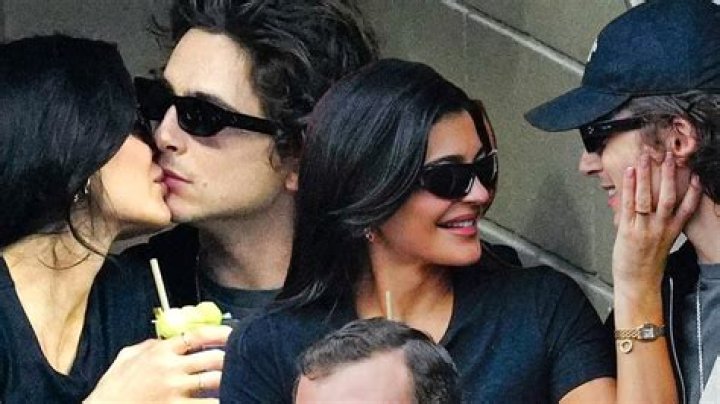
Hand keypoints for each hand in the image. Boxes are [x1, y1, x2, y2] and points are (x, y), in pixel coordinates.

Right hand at [84, 325, 230, 402]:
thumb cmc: (112, 388)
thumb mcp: (126, 357)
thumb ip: (147, 346)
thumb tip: (164, 341)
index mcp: (160, 352)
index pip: (196, 336)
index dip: (218, 333)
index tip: (231, 334)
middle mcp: (170, 368)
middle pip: (212, 358)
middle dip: (228, 358)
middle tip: (238, 359)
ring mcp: (174, 390)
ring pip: (213, 381)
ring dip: (226, 380)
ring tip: (235, 379)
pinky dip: (217, 401)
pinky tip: (225, 398)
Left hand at [612, 152, 701, 291]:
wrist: (637, 282)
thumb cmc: (646, 263)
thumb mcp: (661, 242)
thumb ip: (662, 225)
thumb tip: (657, 208)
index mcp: (673, 231)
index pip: (687, 208)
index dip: (693, 191)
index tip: (697, 176)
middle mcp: (661, 228)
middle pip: (668, 197)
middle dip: (669, 175)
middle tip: (670, 156)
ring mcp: (645, 229)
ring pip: (648, 197)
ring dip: (647, 175)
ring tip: (646, 158)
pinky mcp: (628, 231)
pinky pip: (629, 205)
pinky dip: (630, 187)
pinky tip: (630, 173)